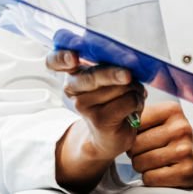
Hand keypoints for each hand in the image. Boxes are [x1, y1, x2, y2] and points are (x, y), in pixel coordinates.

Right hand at [47, 50, 145, 190]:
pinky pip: (127, 101)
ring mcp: (83, 105)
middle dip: (113, 74)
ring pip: (119, 87)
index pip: (55, 61)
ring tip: (133, 96)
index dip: (61, 58)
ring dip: (134, 89)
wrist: (109, 136)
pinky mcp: (99, 119)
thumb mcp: (109, 78)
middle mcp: (72, 88)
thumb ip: (111, 67)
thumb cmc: (111, 100)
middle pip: (92, 76)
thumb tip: (128, 64)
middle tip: (127, 75)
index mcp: (73, 72)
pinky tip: (133, 108)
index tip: (73, 58)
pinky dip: (137, 102)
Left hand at [128, 102, 192, 190]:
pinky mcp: (185, 172)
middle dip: (135, 152)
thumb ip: (144, 117)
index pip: (135, 122)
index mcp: (173, 110)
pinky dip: (150, 178)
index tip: (141, 136)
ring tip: (155, 161)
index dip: (132, 133)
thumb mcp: (165, 120)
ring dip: (142, 166)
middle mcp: (180, 128)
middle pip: (135, 145)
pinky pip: (149, 178)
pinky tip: (161, 171)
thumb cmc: (177, 140)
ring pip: (139, 163)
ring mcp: (184, 150)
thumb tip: (120, 124)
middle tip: (148, 151)